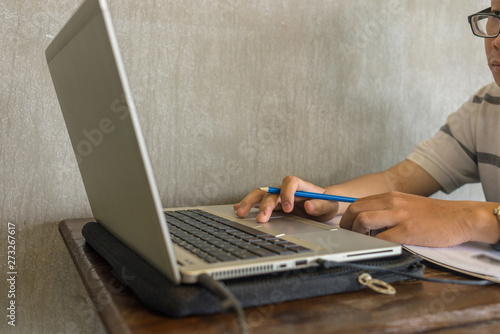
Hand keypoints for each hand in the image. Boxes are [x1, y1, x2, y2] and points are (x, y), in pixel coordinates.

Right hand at [233, 176, 339, 222]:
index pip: (291, 182)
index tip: (288, 208)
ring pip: (260, 195)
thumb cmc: (327, 203)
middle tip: (262, 218)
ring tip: (240, 213)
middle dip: (265, 204)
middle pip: (271, 190)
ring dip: (250, 203)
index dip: (287, 193)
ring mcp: (278, 196)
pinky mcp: (274, 204)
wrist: (324, 205)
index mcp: (301, 186)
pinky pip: (258, 202)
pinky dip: (247, 204)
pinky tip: (238, 208)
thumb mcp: (330, 206)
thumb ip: (321, 205)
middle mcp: (286, 189)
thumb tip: (309, 205)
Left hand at [340, 191, 498, 246]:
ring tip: (360, 241)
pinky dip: (374, 244)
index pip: (358, 202)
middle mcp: (392, 202)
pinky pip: (382, 238)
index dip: (347, 216)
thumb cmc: (433, 215)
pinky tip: (377, 247)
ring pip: (363, 220)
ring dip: (356, 232)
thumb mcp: (406, 204)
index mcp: (390, 196)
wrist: (460, 217)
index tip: (345, 226)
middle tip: (347, 235)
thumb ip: (387, 209)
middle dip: (346, 224)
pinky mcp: (408, 230)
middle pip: (355, 209)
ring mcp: (399, 215)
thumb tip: (367, 221)